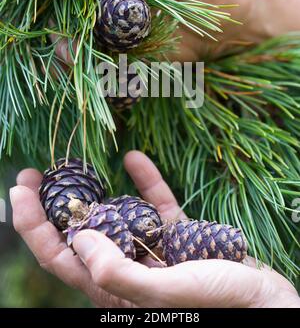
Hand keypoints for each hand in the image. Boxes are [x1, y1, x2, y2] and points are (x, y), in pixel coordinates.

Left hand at [11, 151, 299, 307]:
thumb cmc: (219, 302)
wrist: (268, 302)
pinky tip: (135, 159)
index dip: (33, 225)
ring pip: (114, 216)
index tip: (21, 189)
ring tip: (73, 165)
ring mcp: (152, 248)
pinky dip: (146, 182)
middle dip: (53, 204)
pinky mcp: (177, 235)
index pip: (59, 256)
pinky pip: (155, 204)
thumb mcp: (165, 293)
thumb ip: (119, 272)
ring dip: (95, 191)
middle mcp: (127, 266)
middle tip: (34, 173)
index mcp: (115, 285)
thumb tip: (79, 238)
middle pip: (79, 233)